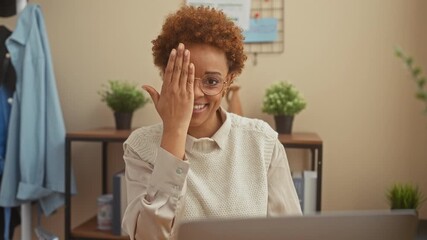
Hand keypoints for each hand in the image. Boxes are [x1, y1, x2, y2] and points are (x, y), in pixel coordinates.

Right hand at [143, 43, 193, 158]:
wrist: (175, 126)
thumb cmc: (166, 116)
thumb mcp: (157, 103)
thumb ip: (152, 92)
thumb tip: (144, 85)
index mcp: (165, 89)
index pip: (168, 71)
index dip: (171, 60)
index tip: (173, 51)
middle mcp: (173, 88)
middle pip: (176, 69)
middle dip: (178, 56)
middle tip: (181, 45)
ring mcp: (181, 92)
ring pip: (183, 73)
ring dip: (185, 61)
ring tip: (187, 51)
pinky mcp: (188, 96)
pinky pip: (189, 82)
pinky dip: (190, 73)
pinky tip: (191, 64)